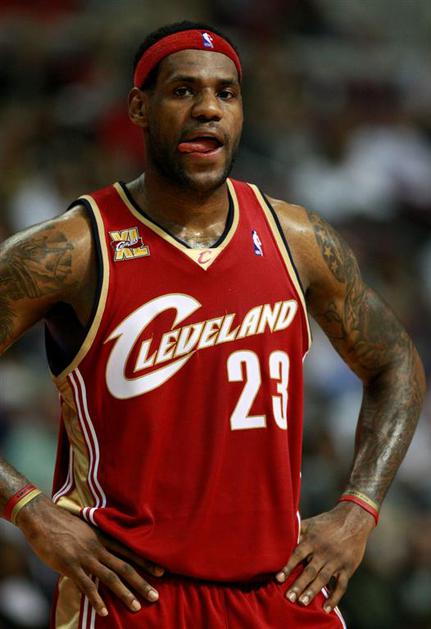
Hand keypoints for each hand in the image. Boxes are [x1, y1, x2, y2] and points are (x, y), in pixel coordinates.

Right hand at [16, 495, 163, 617]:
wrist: (43, 518)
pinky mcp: (70, 566)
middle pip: (124, 566)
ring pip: (110, 577)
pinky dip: (96, 599)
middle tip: (155, 596)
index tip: (161, 571)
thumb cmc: (63, 523)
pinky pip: (86, 585)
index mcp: (103, 537)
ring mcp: (85, 557)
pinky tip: (104, 612)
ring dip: (124, 593)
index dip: (145, 562)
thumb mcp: (86, 528)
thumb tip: (104, 551)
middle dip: (141, 582)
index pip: (129, 551)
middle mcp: (98, 547)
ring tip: (136, 607)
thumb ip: (97, 540)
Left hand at [275, 501, 374, 612]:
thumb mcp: (310, 523)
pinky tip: (326, 609)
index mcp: (312, 541)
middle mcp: (323, 552)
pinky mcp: (347, 568)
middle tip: (289, 597)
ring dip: (313, 591)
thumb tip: (278, 537)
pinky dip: (335, 598)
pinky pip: (341, 585)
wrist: (353, 520)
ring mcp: (336, 561)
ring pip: (323, 578)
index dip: (288, 566)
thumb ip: (296, 531)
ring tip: (303, 602)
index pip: (298, 554)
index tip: (278, 578)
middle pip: (310, 570)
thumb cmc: (327, 522)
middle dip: (299, 584)